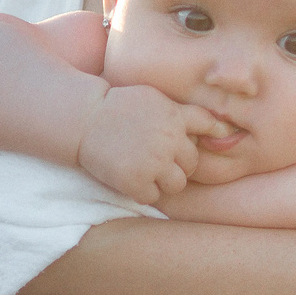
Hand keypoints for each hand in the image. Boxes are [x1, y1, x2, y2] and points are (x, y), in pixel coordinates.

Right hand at [77, 84, 221, 202]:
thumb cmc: (117, 106)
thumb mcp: (152, 97)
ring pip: (177, 184)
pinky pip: (153, 197)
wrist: (84, 119)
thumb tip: (212, 127)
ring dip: (165, 181)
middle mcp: (169, 140)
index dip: (210, 132)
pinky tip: (132, 179)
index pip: (208, 125)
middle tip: (158, 160)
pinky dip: (144, 192)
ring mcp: (153, 162)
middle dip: (179, 164)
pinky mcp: (135, 181)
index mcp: (174, 116)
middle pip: (192, 163)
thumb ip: (179, 112)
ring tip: (148, 172)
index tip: (204, 139)